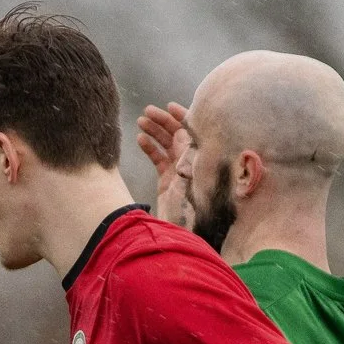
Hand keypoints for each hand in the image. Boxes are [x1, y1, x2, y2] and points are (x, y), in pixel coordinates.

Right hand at [136, 102, 193, 227]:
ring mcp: (180, 172)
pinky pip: (159, 160)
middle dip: (163, 122)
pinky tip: (140, 139)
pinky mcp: (167, 183)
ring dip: (154, 132)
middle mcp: (193, 163)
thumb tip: (182, 130)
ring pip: (167, 145)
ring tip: (140, 121)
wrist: (185, 236)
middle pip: (179, 136)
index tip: (169, 107)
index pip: (194, 132)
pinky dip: (150, 149)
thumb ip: (187, 153)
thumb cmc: (194, 210)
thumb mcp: (193, 178)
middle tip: (148, 111)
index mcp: (203, 160)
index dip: (182, 117)